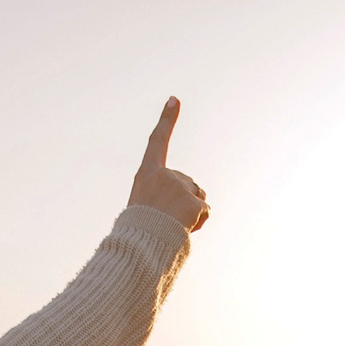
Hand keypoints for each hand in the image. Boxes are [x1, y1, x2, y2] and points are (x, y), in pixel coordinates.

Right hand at [129, 98, 209, 231]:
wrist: (141, 246)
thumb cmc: (140, 231)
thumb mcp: (144, 207)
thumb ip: (165, 196)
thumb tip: (197, 205)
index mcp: (147, 174)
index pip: (157, 141)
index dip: (166, 120)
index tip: (174, 99)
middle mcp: (163, 175)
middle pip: (187, 183)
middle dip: (184, 201)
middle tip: (166, 218)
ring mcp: (179, 186)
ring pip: (198, 196)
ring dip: (192, 212)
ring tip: (173, 224)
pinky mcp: (192, 201)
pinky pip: (205, 211)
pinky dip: (199, 222)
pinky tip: (184, 228)